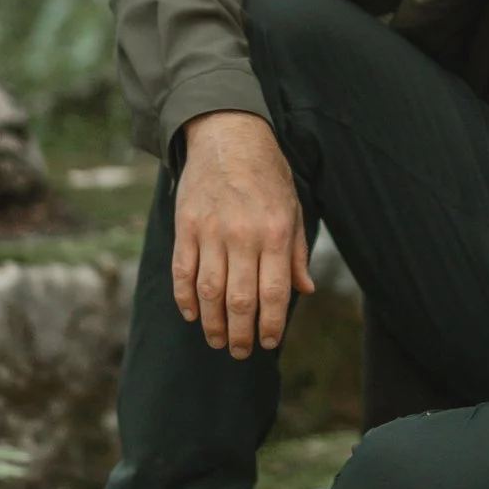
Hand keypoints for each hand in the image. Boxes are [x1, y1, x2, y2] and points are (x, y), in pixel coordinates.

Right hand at [172, 110, 314, 359]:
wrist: (228, 136)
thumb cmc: (266, 175)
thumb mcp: (293, 208)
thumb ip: (296, 252)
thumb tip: (305, 289)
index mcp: (275, 232)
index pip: (275, 292)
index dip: (272, 324)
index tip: (269, 343)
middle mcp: (243, 235)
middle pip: (240, 300)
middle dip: (241, 333)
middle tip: (240, 351)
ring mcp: (211, 231)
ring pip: (209, 292)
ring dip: (212, 323)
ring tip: (217, 340)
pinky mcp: (186, 226)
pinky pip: (183, 271)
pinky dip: (185, 298)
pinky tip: (192, 314)